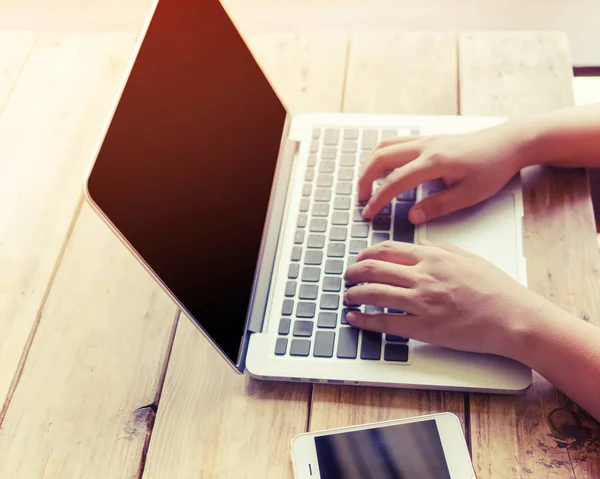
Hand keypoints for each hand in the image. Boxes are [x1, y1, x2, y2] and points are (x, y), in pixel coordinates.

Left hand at [343, 240, 546, 356]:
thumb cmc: (496, 289)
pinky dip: (365, 320)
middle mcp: (423, 277)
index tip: (359, 260)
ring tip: (348, 297)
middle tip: (347, 277)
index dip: (366, 255)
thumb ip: (440, 249)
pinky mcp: (424, 328)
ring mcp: (422, 302)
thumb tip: (419, 245)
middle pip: (374, 270)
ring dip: (354, 294)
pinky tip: (355, 319)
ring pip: (374, 294)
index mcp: (433, 258)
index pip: (388, 250)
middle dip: (353, 273)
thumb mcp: (468, 258)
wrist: (514, 318)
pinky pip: (385, 323)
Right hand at [358, 122, 528, 222]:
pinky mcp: (428, 138)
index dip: (378, 199)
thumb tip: (412, 216)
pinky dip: (381, 156)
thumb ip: (438, 206)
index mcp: (434, 162)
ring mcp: (425, 139)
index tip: (368, 213)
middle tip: (361, 199)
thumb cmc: (492, 168)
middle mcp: (425, 146)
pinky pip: (395, 142)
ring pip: (385, 146)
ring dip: (370, 164)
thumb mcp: (469, 195)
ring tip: (367, 184)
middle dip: (365, 178)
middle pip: (381, 157)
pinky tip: (383, 170)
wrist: (508, 142)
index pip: (395, 181)